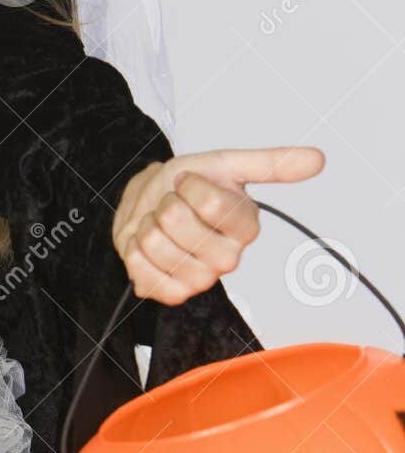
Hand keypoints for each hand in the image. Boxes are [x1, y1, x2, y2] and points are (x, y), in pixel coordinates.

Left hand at [113, 145, 325, 306]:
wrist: (149, 207)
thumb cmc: (185, 187)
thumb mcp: (224, 164)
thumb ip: (270, 164)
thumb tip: (318, 158)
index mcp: (246, 227)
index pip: (213, 203)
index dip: (191, 186)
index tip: (190, 183)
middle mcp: (228, 259)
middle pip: (177, 221)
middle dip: (165, 204)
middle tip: (174, 206)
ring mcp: (200, 280)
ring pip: (154, 242)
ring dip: (147, 225)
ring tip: (160, 224)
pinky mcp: (173, 294)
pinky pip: (141, 269)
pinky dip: (134, 250)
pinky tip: (148, 246)